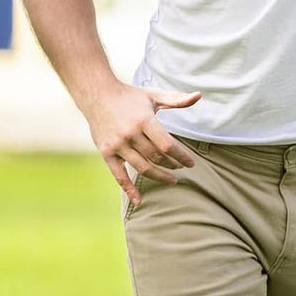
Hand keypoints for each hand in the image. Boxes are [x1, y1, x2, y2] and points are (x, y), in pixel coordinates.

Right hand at [85, 82, 200, 205]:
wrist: (96, 95)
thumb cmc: (129, 97)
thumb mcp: (153, 96)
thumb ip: (176, 100)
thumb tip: (199, 96)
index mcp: (144, 121)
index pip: (168, 145)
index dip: (182, 156)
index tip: (192, 163)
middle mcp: (130, 134)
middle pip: (157, 158)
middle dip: (172, 165)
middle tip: (181, 168)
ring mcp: (117, 145)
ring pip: (142, 168)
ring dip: (159, 176)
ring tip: (172, 179)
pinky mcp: (106, 153)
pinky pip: (118, 176)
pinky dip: (129, 190)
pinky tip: (139, 201)